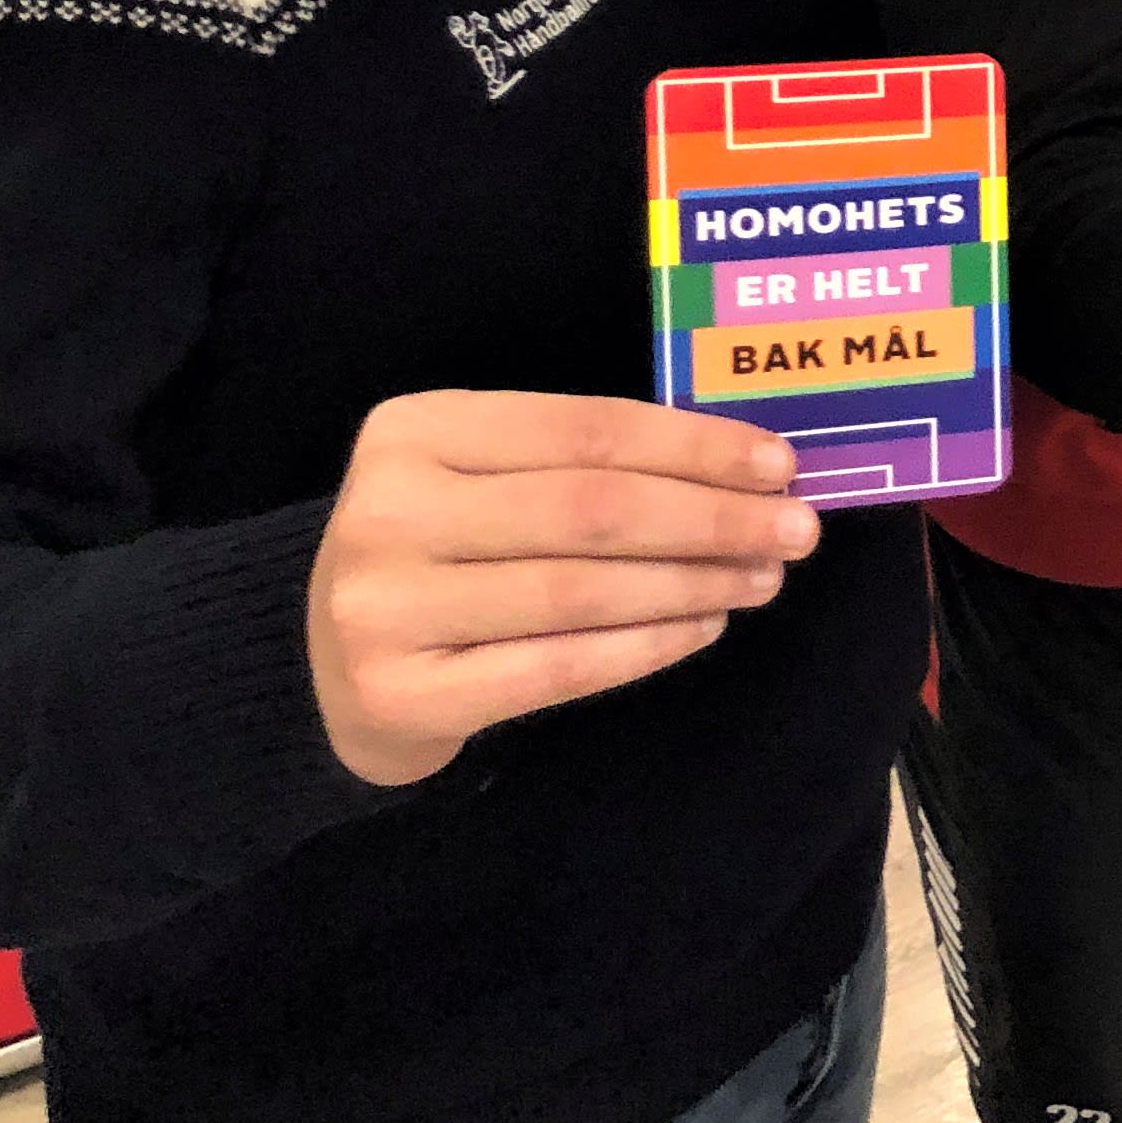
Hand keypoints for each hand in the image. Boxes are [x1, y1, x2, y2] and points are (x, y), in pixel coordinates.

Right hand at [307, 392, 820, 790]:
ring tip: (762, 579)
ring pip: (581, 591)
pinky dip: (646, 646)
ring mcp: (384, 608)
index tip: (781, 464)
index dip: (695, 446)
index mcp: (416, 429)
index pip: (588, 428)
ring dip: (693, 583)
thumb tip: (747, 466)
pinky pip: (556, 667)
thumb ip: (587, 460)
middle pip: (592, 509)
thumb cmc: (444, 548)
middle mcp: (388, 511)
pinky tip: (703, 626)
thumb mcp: (487, 474)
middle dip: (713, 518)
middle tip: (796, 530)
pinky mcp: (401, 693)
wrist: (324, 665)